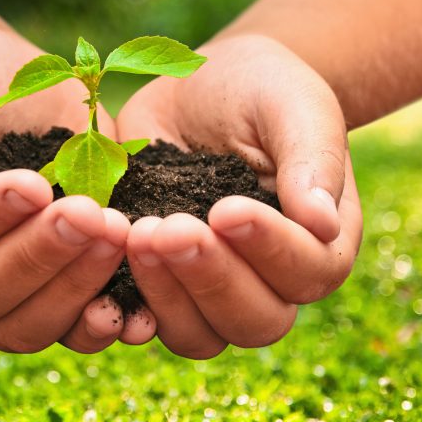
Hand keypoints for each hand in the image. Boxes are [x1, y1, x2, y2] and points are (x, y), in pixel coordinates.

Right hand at [0, 25, 154, 352]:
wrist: (6, 88)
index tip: (31, 183)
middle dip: (37, 256)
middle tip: (88, 214)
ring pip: (23, 325)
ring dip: (73, 290)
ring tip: (117, 236)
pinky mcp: (46, 289)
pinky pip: (66, 329)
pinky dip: (100, 323)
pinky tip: (136, 306)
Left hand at [116, 34, 362, 357]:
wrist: (203, 86)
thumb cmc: (262, 90)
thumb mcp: (294, 106)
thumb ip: (313, 160)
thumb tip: (322, 224)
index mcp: (318, 242)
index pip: (308, 272)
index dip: (269, 250)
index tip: (226, 208)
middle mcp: (269, 280)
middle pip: (254, 320)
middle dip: (210, 279)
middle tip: (168, 228)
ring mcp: (208, 286)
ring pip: (198, 334)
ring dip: (165, 295)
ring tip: (136, 235)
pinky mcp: (159, 279)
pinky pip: (144, 318)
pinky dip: (122, 306)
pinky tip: (99, 275)